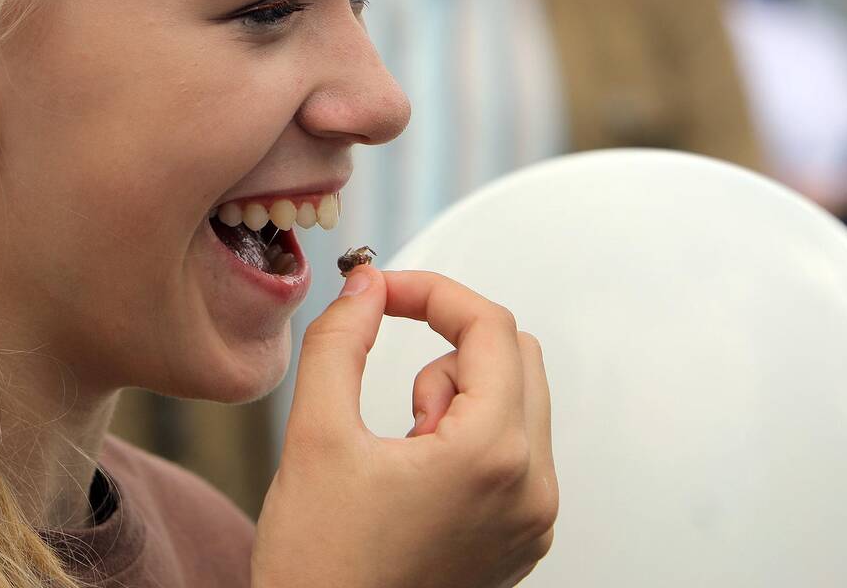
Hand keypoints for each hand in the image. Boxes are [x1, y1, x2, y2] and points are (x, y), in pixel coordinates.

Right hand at [252, 266, 557, 587]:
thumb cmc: (320, 566)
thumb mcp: (314, 436)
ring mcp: (532, 517)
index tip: (384, 292)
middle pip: (516, 355)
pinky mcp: (521, 535)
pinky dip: (467, 435)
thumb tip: (366, 286)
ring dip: (456, 397)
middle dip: (449, 350)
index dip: (433, 292)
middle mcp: (531, 488)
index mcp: (491, 457)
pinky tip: (415, 479)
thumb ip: (341, 342)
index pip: (490, 327)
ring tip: (400, 450)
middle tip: (392, 396)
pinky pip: (513, 448)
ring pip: (516, 400)